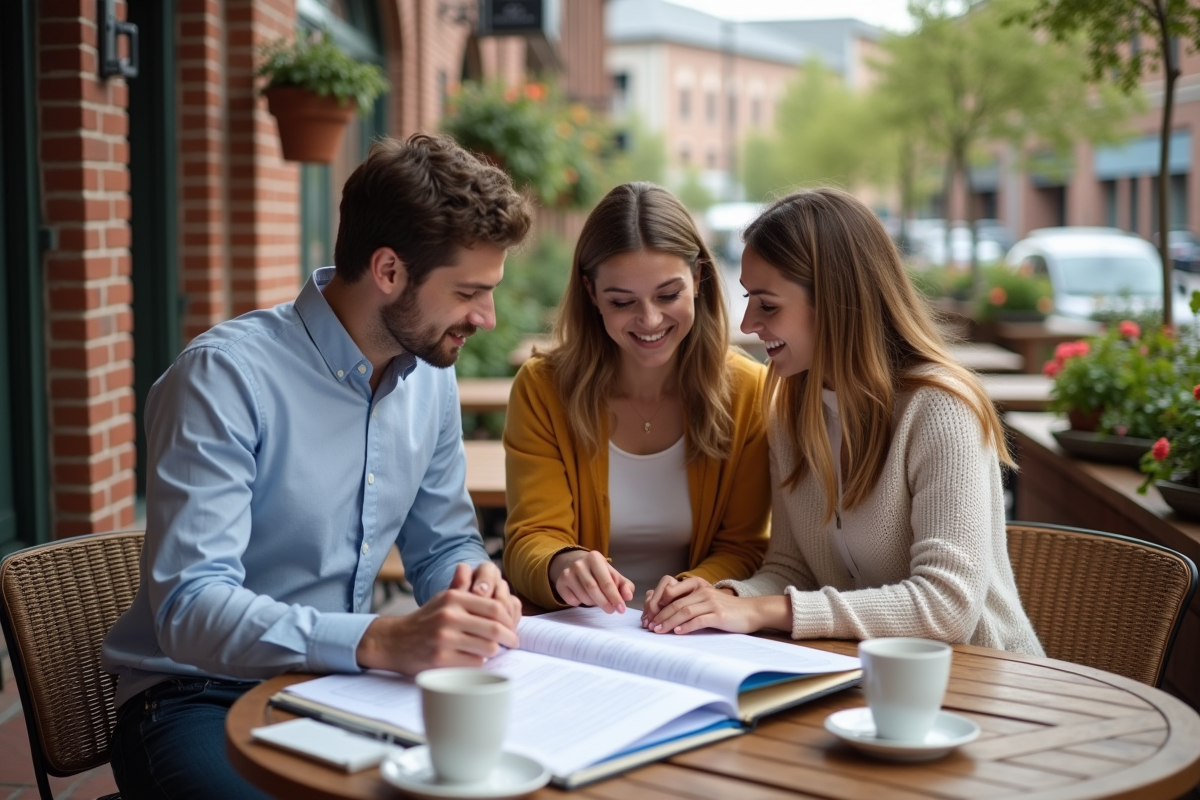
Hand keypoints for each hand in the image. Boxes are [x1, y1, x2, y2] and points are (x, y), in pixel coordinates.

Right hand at [356, 564, 518, 673]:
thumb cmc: (426, 620)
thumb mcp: (442, 598)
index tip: (512, 627)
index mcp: (453, 598)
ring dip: (495, 651)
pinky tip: (475, 659)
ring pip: (487, 648)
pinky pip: (474, 663)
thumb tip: (469, 566)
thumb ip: (460, 584)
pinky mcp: (440, 659)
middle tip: (513, 642)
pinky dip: (479, 662)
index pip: (494, 608)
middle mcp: (449, 616)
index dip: (509, 619)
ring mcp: (444, 638)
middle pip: (494, 629)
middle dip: (509, 638)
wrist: (394, 641)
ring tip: (494, 650)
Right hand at [549, 550, 633, 612]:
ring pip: (583, 597)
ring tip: (598, 600)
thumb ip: (625, 586)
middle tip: (611, 610)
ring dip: (593, 603)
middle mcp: (579, 563)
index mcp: (595, 558)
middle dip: (604, 603)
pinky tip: (584, 597)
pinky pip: (572, 601)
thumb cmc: (600, 573)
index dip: (615, 597)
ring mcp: (567, 573)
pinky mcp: (560, 583)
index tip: (621, 609)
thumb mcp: (614, 576)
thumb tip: (628, 597)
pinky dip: (580, 603)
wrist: (577, 566)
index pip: (606, 581)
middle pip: (593, 589)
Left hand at [647, 581, 765, 634]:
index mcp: (698, 587)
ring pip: (684, 612)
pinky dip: (686, 626)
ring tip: (658, 630)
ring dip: (669, 622)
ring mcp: (712, 603)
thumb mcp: (708, 601)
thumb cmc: (728, 610)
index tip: (650, 617)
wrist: (752, 611)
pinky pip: (699, 620)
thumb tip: (667, 610)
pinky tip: (677, 632)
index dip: (658, 606)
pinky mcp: (719, 615)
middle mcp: (704, 593)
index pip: (672, 595)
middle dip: (660, 616)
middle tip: (649, 626)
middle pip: (676, 604)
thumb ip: (690, 602)